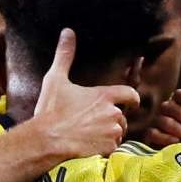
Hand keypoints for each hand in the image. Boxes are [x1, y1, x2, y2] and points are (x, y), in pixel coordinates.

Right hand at [28, 28, 138, 157]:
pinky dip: (105, 148)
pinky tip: (90, 146)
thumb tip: (67, 32)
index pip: (130, 94)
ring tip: (91, 134)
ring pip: (118, 133)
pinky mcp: (107, 149)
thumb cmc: (51, 110)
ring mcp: (111, 133)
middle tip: (96, 122)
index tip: (133, 102)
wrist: (47, 140)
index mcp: (104, 96)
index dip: (133, 99)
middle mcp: (112, 114)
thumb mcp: (55, 79)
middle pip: (122, 116)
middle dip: (113, 119)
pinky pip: (112, 148)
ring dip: (110, 134)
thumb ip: (64, 55)